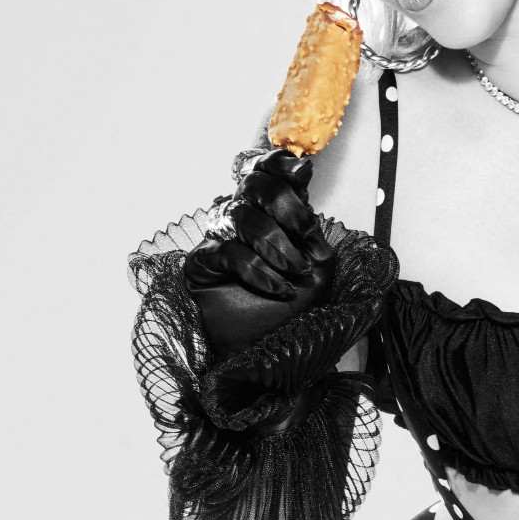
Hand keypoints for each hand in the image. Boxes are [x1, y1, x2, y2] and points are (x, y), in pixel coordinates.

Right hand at [182, 150, 338, 354]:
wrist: (267, 356)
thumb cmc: (291, 314)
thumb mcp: (319, 271)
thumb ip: (314, 232)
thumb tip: (308, 194)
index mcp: (270, 215)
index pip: (269, 173)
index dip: (282, 164)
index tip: (304, 171)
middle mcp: (242, 220)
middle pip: (254, 184)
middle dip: (286, 204)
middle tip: (307, 232)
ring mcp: (218, 238)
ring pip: (241, 216)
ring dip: (277, 245)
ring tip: (296, 272)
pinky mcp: (200, 263)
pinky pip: (227, 252)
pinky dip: (258, 271)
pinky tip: (278, 289)